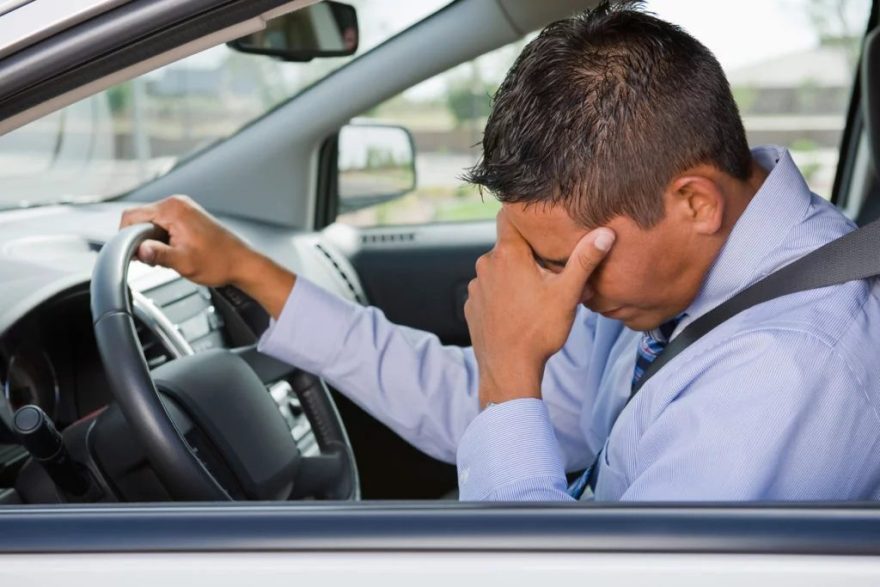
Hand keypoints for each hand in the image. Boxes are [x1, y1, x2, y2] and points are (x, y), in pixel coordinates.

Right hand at [120, 195, 294, 317]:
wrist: (242, 263)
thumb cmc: (219, 261)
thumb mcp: (184, 262)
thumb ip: (158, 255)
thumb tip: (139, 250)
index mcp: (173, 209)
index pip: (130, 216)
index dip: (126, 237)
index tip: (133, 254)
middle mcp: (176, 203)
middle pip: (139, 218)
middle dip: (140, 240)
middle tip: (153, 260)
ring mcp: (183, 208)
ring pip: (150, 223)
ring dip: (152, 241)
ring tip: (168, 257)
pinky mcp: (187, 217)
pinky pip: (162, 225)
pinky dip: (162, 239)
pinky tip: (174, 252)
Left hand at [464, 211, 614, 407]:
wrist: (508, 369)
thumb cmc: (538, 332)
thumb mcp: (567, 293)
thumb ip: (584, 260)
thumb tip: (604, 234)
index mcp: (507, 254)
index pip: (510, 217)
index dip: (526, 217)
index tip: (541, 224)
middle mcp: (486, 265)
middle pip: (509, 246)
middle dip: (528, 254)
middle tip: (550, 273)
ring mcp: (476, 286)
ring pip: (499, 269)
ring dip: (515, 275)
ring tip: (535, 295)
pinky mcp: (472, 305)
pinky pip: (490, 289)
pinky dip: (502, 294)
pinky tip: (518, 310)